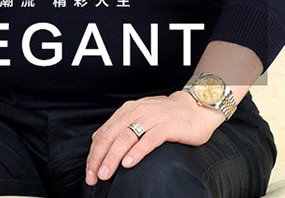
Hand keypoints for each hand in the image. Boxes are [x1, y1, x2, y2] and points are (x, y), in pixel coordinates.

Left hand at [85, 90, 225, 185]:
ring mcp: (152, 117)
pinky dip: (136, 152)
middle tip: (94, 176)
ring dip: (113, 157)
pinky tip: (128, 163)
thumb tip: (97, 139)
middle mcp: (137, 111)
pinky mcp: (167, 126)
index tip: (89, 171)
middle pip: (112, 136)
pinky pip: (148, 140)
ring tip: (106, 173)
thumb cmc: (167, 116)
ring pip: (126, 138)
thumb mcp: (140, 116)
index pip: (105, 132)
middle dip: (99, 157)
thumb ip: (121, 126)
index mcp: (128, 110)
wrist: (195, 107)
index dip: (94, 153)